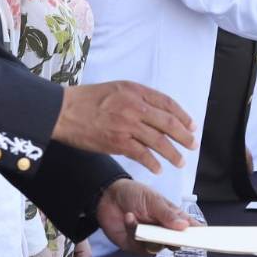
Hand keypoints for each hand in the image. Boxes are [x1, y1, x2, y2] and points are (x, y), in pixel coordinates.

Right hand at [55, 81, 195, 172]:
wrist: (65, 111)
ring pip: (158, 141)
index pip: (167, 103)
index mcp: (135, 91)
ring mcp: (127, 124)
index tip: (191, 126)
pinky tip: (158, 168)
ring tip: (180, 161)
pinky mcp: (118, 141)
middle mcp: (134, 106)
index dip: (182, 116)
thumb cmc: (88, 100)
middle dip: (184, 136)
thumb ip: (137, 98)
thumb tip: (156, 113)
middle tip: (192, 145)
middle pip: (168, 123)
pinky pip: (142, 154)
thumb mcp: (117, 89)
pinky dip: (153, 162)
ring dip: (173, 153)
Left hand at [94, 178, 190, 254]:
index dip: (197, 234)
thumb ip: (168, 214)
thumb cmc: (134, 193)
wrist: (108, 196)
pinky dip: (133, 231)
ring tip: (136, 216)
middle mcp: (163, 231)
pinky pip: (139, 246)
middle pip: (175, 242)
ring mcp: (150, 239)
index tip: (204, 238)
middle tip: (167, 234)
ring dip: (147, 234)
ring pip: (156, 247)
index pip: (188, 228)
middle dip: (172, 240)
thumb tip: (184, 226)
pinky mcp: (135, 246)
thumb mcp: (153, 199)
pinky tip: (129, 218)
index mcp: (172, 217)